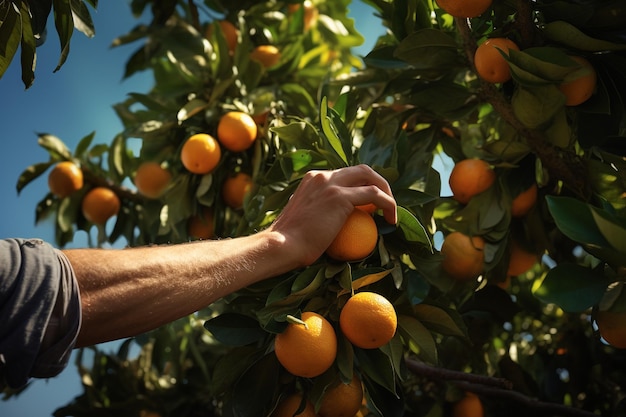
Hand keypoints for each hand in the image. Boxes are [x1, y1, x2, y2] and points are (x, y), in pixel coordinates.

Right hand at [267, 165, 396, 265]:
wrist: (282, 246)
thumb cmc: (290, 242)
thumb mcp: (304, 218)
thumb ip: (317, 212)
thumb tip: (331, 222)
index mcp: (313, 178)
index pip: (345, 175)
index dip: (361, 186)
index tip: (369, 205)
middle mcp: (322, 176)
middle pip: (361, 170)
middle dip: (379, 184)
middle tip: (386, 204)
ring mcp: (331, 184)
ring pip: (371, 178)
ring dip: (387, 193)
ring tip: (391, 212)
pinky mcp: (341, 197)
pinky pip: (375, 195)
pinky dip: (388, 204)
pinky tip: (391, 220)